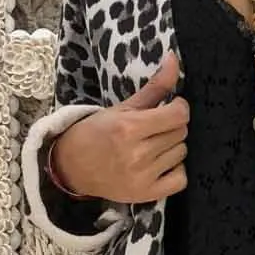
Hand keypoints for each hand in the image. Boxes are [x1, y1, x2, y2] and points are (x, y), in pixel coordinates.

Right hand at [52, 51, 188, 203]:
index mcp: (129, 128)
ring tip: (154, 145)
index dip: (179, 107)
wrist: (73, 167)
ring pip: (181, 154)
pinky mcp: (147, 194)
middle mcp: (137, 154)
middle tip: (156, 127)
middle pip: (181, 133)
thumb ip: (154, 87)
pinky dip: (176, 170)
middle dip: (172, 126)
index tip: (171, 107)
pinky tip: (162, 164)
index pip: (179, 115)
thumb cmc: (97, 133)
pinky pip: (181, 179)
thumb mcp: (123, 107)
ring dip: (173, 147)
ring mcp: (143, 177)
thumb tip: (175, 59)